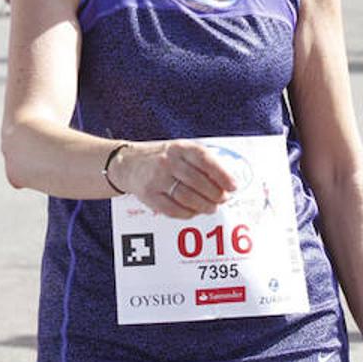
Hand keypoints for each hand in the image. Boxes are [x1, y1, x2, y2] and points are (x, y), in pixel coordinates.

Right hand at [108, 140, 237, 218]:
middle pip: (197, 182)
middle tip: (224, 199)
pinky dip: (187, 213)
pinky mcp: (149, 195)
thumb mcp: (181, 150)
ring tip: (212, 208)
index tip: (234, 186)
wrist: (128, 163)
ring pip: (187, 198)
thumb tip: (227, 180)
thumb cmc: (163, 158)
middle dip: (215, 194)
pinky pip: (173, 209)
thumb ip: (202, 161)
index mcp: (180, 148)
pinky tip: (194, 211)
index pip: (205, 160)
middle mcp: (168, 162)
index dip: (222, 175)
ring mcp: (157, 179)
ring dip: (204, 206)